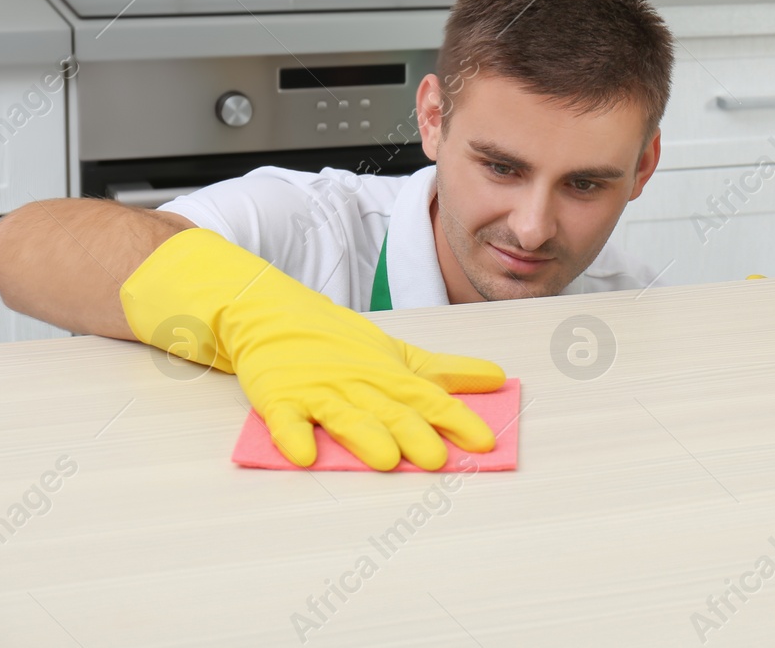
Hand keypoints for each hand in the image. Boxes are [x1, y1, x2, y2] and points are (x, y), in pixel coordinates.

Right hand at [121, 229, 505, 470]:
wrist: (275, 314)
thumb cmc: (343, 343)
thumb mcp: (400, 353)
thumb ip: (448, 371)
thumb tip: (499, 378)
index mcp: (390, 374)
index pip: (431, 398)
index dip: (458, 420)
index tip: (484, 442)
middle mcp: (359, 383)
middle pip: (391, 410)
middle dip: (415, 434)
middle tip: (437, 459)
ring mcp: (319, 390)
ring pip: (346, 417)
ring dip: (366, 438)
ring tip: (386, 459)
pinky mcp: (279, 399)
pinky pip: (286, 420)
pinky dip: (294, 436)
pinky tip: (304, 454)